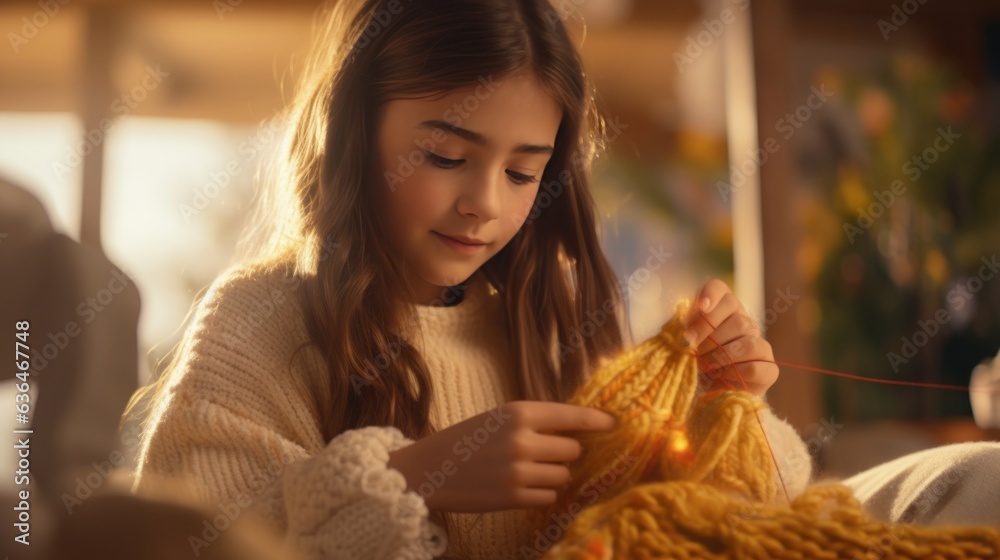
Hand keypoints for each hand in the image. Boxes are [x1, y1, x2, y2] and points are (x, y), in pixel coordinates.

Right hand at [387, 400, 615, 512]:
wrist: (429, 469)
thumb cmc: (467, 440)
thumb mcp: (499, 419)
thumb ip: (534, 422)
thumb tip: (579, 435)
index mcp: (519, 412)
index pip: (572, 416)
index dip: (597, 421)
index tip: (616, 424)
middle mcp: (523, 439)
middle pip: (573, 450)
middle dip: (563, 455)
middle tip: (540, 455)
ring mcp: (519, 470)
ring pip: (562, 476)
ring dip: (551, 476)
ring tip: (524, 472)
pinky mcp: (514, 497)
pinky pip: (549, 497)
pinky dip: (540, 495)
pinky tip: (518, 488)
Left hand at [683, 278, 778, 395]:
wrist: (707, 394)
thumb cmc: (692, 364)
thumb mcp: (683, 344)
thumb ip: (682, 331)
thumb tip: (685, 334)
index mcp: (721, 310)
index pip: (719, 289)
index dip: (711, 295)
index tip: (701, 307)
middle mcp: (744, 322)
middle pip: (737, 317)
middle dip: (710, 335)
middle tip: (692, 348)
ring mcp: (760, 345)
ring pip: (747, 342)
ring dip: (720, 355)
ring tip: (704, 365)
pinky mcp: (769, 369)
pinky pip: (756, 366)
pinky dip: (735, 372)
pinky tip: (721, 376)